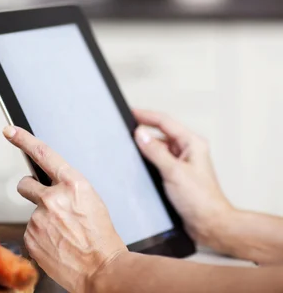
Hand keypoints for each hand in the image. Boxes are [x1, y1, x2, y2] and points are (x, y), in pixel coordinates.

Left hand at [2, 126, 126, 292]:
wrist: (102, 270)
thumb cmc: (102, 238)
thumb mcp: (91, 201)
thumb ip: (68, 188)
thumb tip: (51, 184)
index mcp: (73, 185)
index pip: (43, 153)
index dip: (23, 139)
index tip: (9, 130)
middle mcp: (53, 198)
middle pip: (25, 184)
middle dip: (31, 191)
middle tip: (48, 206)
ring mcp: (39, 219)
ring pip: (31, 212)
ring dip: (42, 220)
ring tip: (62, 234)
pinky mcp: (30, 237)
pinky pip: (30, 231)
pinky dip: (40, 237)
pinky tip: (56, 244)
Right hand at [133, 109, 233, 245]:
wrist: (210, 223)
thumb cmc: (201, 200)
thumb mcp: (174, 172)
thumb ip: (155, 151)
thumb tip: (140, 134)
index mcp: (193, 143)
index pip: (165, 122)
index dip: (146, 116)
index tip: (131, 113)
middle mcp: (188, 150)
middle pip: (162, 133)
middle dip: (144, 129)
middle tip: (126, 127)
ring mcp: (182, 162)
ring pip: (159, 147)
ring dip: (146, 146)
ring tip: (130, 145)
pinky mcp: (176, 174)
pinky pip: (159, 160)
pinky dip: (148, 159)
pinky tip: (139, 162)